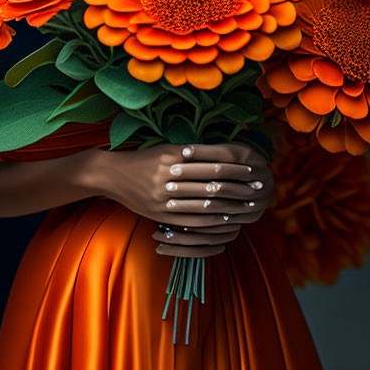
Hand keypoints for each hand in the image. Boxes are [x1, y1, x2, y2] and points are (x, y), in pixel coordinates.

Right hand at [96, 141, 273, 257]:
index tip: (252, 169)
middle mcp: (167, 175)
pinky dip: (210, 220)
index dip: (234, 167)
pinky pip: (189, 219)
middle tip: (257, 188)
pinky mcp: (158, 213)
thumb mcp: (166, 149)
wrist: (111, 174)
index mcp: (172, 155)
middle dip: (236, 187)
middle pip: (210, 183)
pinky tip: (225, 219)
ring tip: (246, 206)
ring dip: (228, 206)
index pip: (211, 162)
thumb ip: (192, 152)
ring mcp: (162, 196)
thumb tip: (224, 153)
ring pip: (202, 204)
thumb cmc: (144, 159)